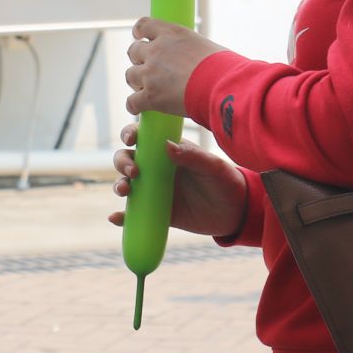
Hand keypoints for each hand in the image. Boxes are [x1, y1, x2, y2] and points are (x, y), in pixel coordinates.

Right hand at [108, 122, 248, 238]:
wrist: (236, 213)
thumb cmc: (226, 182)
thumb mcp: (213, 167)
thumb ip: (193, 156)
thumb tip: (168, 145)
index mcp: (169, 150)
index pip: (143, 137)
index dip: (130, 134)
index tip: (130, 139)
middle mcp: (157, 168)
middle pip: (127, 159)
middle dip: (122, 162)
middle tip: (133, 171)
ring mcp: (154, 191)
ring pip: (127, 184)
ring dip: (119, 185)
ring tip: (124, 191)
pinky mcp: (156, 213)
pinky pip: (134, 214)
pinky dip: (121, 217)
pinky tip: (116, 218)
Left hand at [124, 17, 224, 116]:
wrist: (222, 86)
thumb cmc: (224, 67)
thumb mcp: (206, 46)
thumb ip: (191, 49)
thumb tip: (194, 60)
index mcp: (171, 33)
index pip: (144, 24)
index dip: (139, 32)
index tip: (139, 36)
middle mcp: (157, 50)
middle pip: (134, 51)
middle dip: (139, 60)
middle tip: (150, 70)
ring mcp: (151, 73)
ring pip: (130, 75)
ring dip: (137, 82)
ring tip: (147, 89)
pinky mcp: (150, 96)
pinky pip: (132, 102)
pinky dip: (135, 106)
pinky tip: (140, 108)